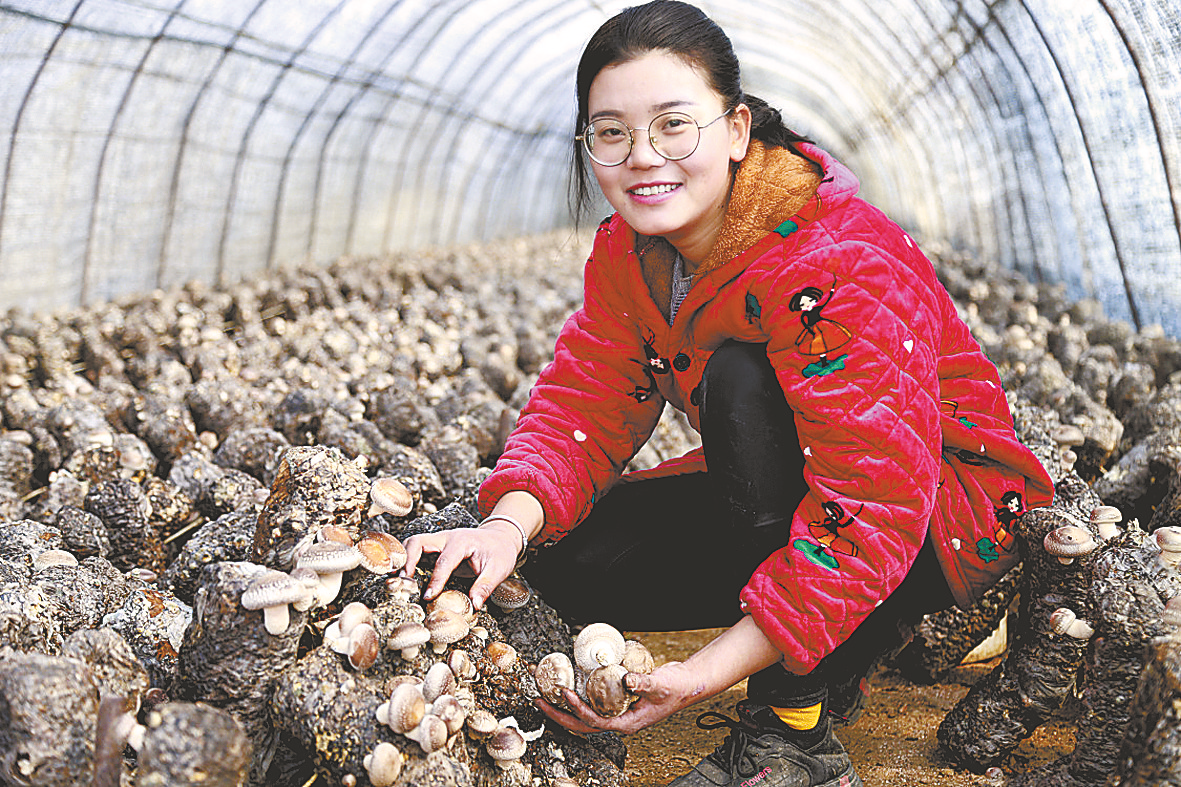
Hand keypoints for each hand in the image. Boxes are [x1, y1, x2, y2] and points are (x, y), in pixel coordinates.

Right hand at [401, 522, 519, 608]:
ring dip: (403, 560)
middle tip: (402, 583)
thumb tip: (474, 606)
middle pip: (418, 542)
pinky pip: (416, 551)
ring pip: (413, 544)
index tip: (427, 596)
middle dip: (406, 560)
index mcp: (462, 542)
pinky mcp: (435, 547)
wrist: (502, 537)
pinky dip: (407, 561)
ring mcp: (439, 541)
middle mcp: (446, 537)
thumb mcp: (498, 570)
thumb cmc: (500, 552)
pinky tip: (403, 579)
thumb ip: (485, 587)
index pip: (444, 560)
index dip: (435, 579)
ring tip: (397, 581)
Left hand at [536, 661, 701, 735]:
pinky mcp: (614, 701)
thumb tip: (627, 680)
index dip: (578, 710)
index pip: (595, 721)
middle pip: (581, 724)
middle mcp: (617, 720)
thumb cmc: (675, 689)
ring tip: (544, 695)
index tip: (565, 694)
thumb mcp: (660, 684)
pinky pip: (591, 702)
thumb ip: (644, 682)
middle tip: (539, 701)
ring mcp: (615, 712)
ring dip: (562, 708)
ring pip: (583, 716)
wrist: (684, 684)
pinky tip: (566, 686)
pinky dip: (577, 696)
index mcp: (627, 724)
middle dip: (558, 714)